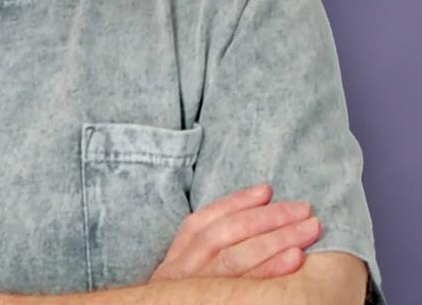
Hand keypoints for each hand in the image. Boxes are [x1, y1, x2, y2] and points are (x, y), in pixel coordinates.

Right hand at [147, 183, 321, 282]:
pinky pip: (244, 289)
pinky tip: (296, 260)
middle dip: (266, 218)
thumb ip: (203, 259)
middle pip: (222, 237)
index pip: (200, 224)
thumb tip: (249, 226)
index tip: (266, 189)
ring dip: (276, 238)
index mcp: (174, 263)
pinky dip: (271, 271)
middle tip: (303, 209)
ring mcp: (195, 294)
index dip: (233, 203)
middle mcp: (179, 276)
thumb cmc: (188, 303)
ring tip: (309, 229)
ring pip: (234, 258)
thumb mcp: (184, 282)